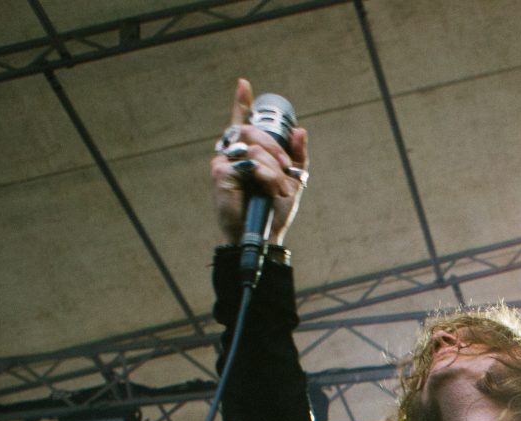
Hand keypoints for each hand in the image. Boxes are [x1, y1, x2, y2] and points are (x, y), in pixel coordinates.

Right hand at [210, 78, 309, 245]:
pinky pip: (248, 162)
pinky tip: (269, 188)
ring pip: (253, 147)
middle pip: (253, 131)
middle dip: (275, 148)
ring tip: (279, 187)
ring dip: (273, 167)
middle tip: (287, 167)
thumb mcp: (292, 180)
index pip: (241, 122)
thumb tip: (300, 130)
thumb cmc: (273, 210)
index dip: (241, 103)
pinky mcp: (220, 173)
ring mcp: (223, 162)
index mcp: (246, 153)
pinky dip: (265, 175)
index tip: (244, 84)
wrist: (263, 235)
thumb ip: (297, 156)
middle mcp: (231, 154)